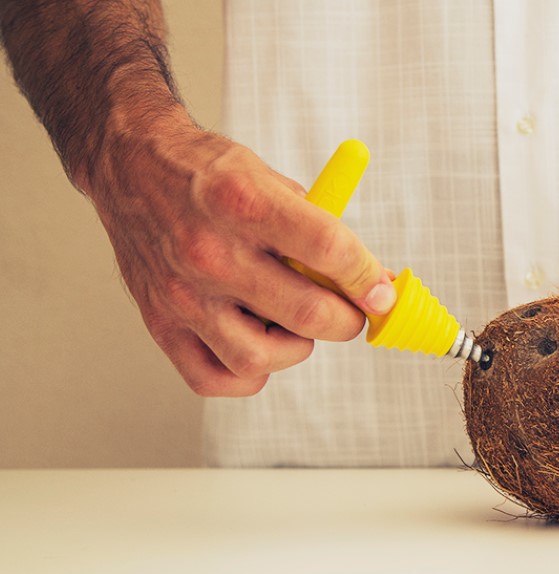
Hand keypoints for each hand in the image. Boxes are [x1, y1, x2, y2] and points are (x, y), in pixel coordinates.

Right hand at [85, 116, 394, 395]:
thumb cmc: (212, 176)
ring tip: (292, 321)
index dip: (367, 277)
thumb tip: (376, 284)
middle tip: (348, 311)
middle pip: (306, 313)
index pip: (329, 249)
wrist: (131, 165)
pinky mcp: (160, 322)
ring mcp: (182, 293)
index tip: (382, 292)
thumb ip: (321, 231)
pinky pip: (215, 379)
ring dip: (295, 347)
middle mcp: (209, 251)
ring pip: (261, 357)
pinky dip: (248, 373)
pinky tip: (258, 341)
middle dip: (346, 319)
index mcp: (244, 200)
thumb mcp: (271, 179)